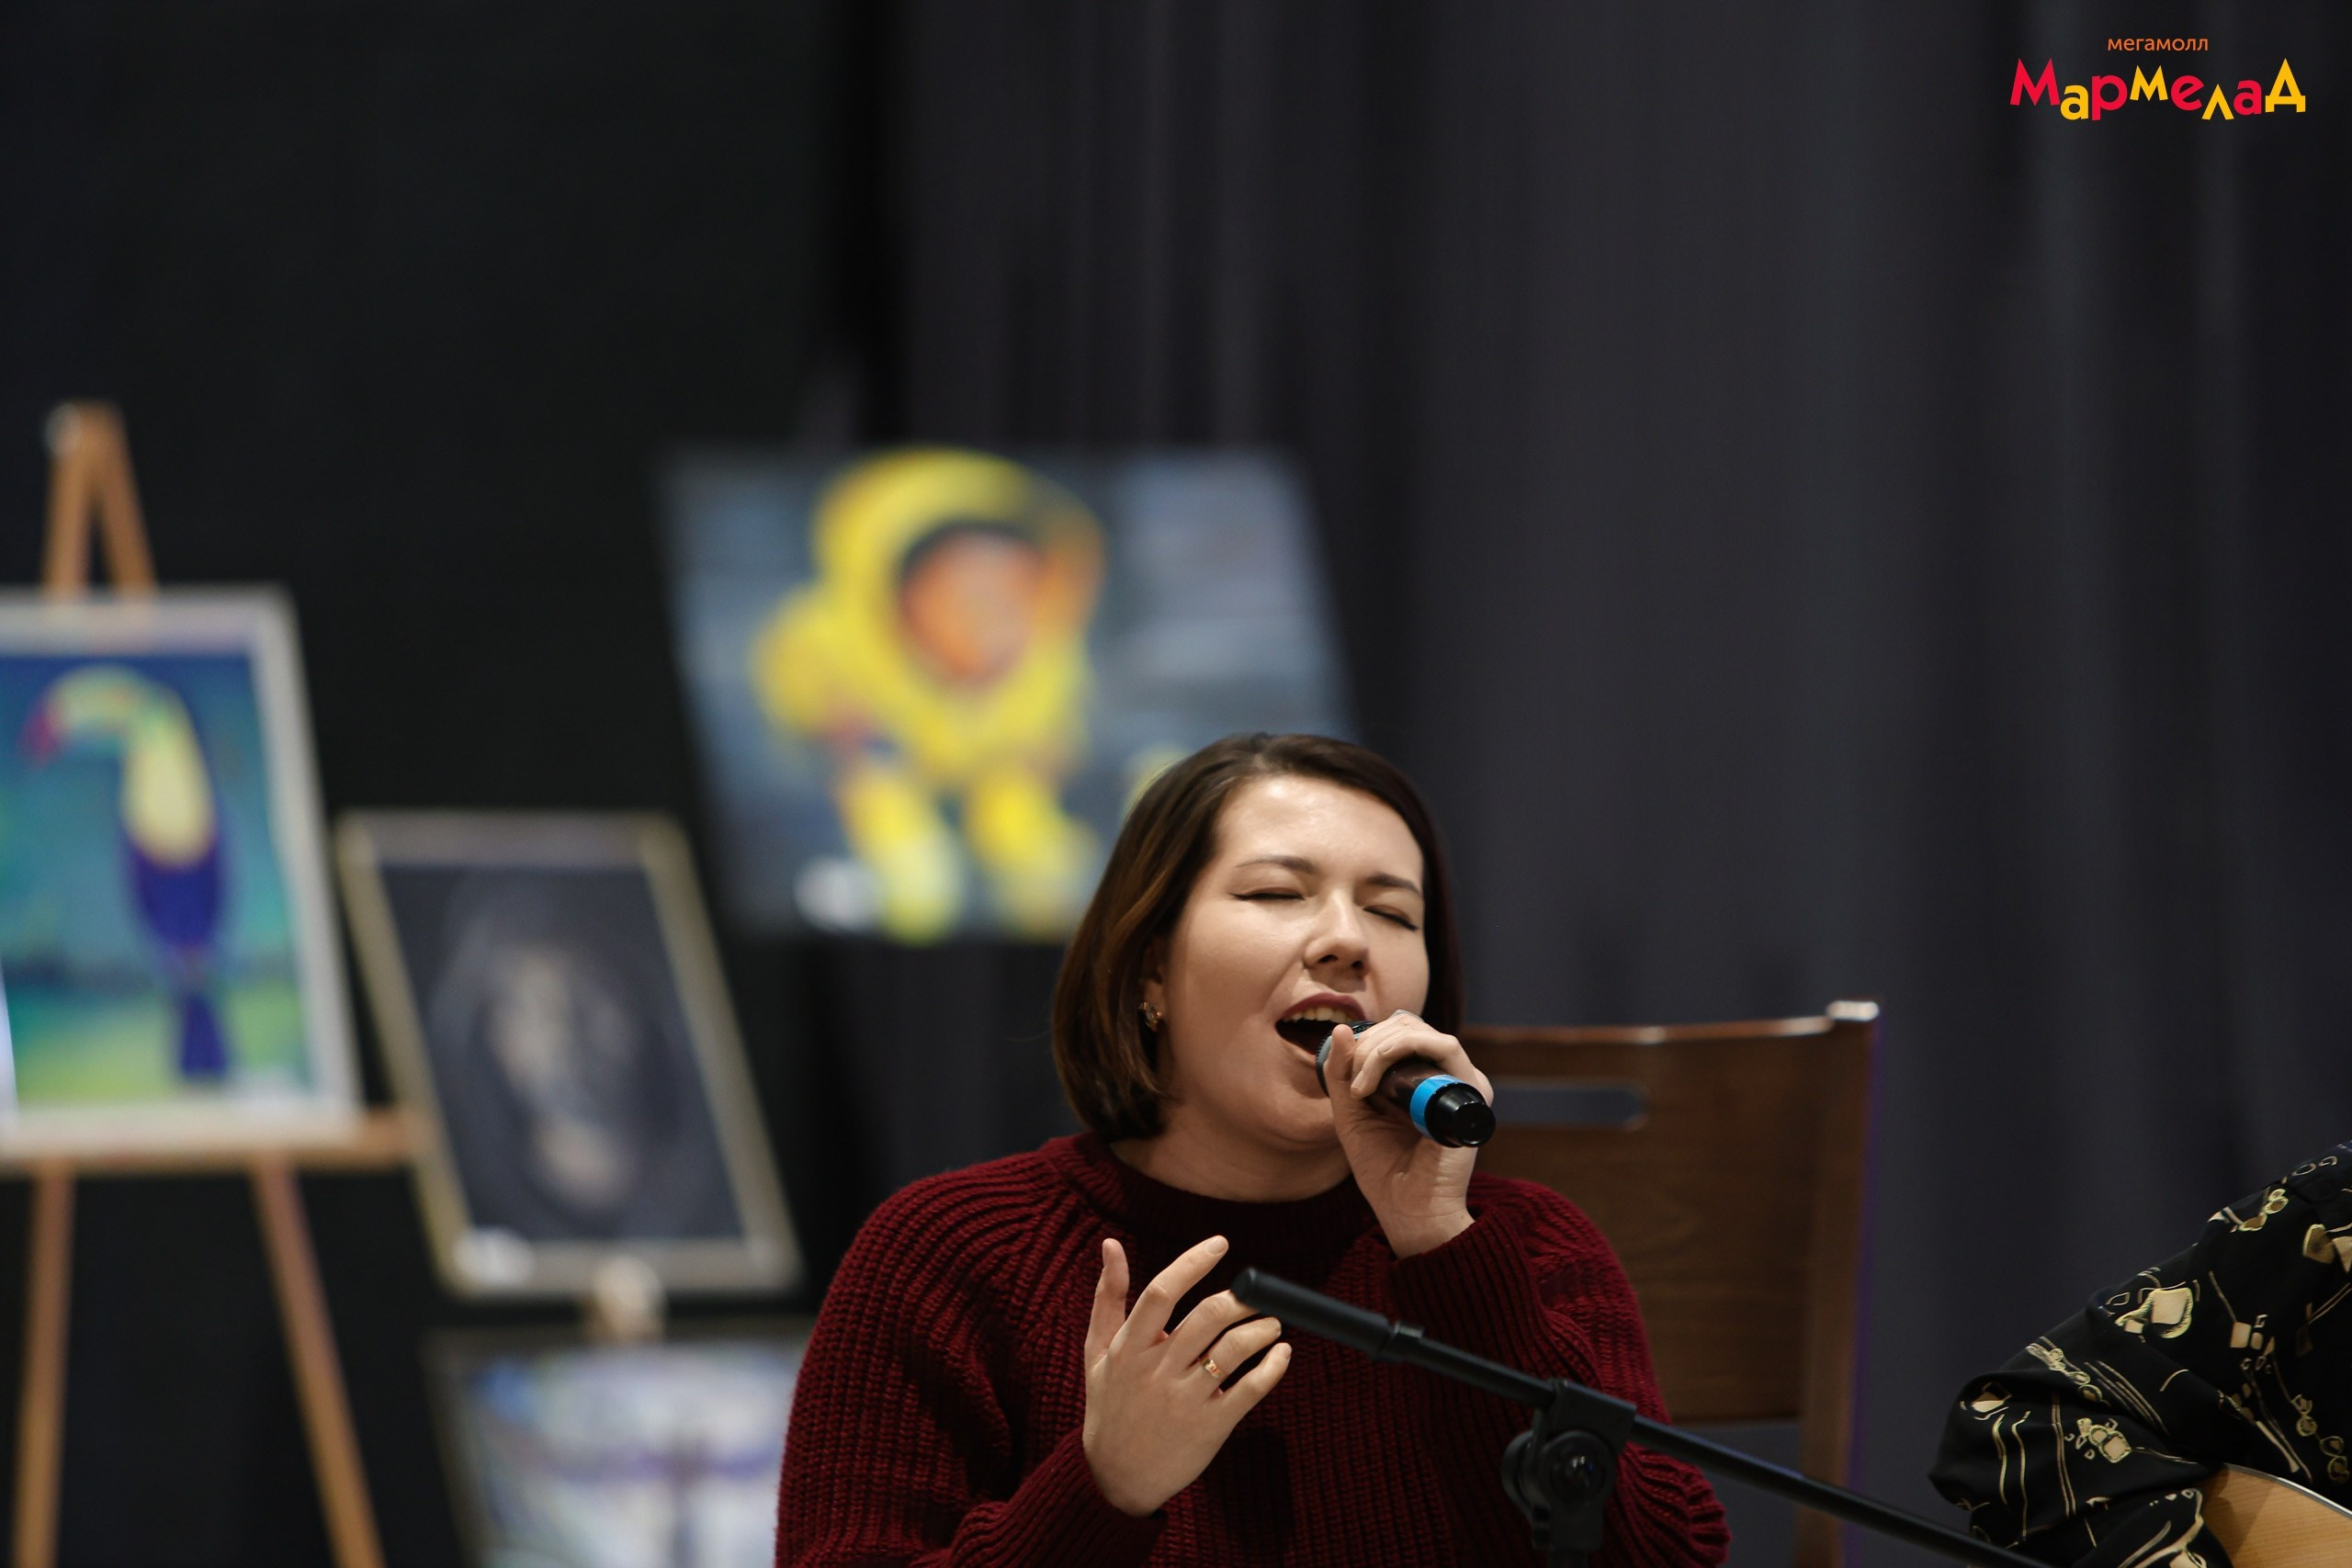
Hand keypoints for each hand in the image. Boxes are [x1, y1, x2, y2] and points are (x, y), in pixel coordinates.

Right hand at [1081, 1235, 1292, 1515]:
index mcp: (1129, 1348)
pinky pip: (1250, 1389)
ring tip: (1272, 1322)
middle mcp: (1157, 1371)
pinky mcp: (1211, 1426)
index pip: (1162, 1292)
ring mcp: (1185, 1400)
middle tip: (1256, 1293)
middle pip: (1207, 1317)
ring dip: (1262, 1328)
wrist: (1116, 1477)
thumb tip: (1111, 1243)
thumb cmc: (1109, 1405)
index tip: (1220, 1244)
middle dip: (1241, 1298)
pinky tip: (1281, 1353)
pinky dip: (1273, 1366)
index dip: (1192, 1263)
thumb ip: (1108, 1297)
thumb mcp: (1097, 1351)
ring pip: (1233, 1350)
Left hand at [1325, 1013, 1488, 1256]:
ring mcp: (1461, 1082)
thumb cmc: (1383, 1168)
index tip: (1346, 1078)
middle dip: (1368, 1045)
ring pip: (1420, 1031)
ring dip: (1379, 1049)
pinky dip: (1403, 1049)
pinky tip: (1377, 1076)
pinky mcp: (1472, 1092)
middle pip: (1406, 1025)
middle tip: (1353, 1085)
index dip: (1365, 1040)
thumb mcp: (1351, 1113)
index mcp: (1422, 1078)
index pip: (1396, 1032)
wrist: (1408, 1209)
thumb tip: (1342, 1027)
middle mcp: (1445, 1076)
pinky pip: (1445, 1046)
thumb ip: (1341, 1072)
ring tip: (1361, 1087)